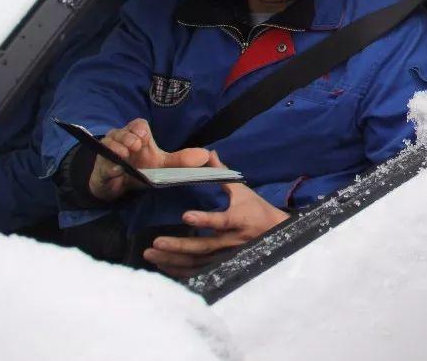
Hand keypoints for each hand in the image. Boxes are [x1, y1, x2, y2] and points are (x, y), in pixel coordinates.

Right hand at [87, 118, 210, 200]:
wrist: (118, 186)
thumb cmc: (140, 170)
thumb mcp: (162, 166)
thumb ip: (182, 160)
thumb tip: (206, 154)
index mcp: (138, 137)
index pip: (139, 124)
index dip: (140, 130)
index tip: (144, 139)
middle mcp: (123, 140)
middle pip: (124, 130)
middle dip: (129, 137)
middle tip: (135, 147)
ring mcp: (109, 151)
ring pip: (111, 142)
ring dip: (119, 147)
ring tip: (125, 155)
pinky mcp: (101, 165)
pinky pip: (103, 161)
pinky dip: (110, 164)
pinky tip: (116, 168)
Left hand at [143, 153, 288, 277]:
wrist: (275, 233)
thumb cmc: (257, 210)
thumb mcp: (243, 191)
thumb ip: (223, 174)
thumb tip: (209, 154)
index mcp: (239, 219)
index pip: (221, 221)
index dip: (204, 219)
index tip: (186, 216)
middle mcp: (232, 241)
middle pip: (203, 247)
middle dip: (178, 246)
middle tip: (156, 242)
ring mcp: (226, 256)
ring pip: (197, 262)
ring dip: (173, 260)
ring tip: (150, 254)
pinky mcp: (221, 265)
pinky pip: (198, 272)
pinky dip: (179, 271)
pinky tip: (162, 264)